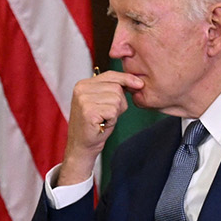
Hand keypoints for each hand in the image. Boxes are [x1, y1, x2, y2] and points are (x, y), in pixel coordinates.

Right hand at [60, 71, 146, 185]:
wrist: (82, 146)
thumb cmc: (95, 124)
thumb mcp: (104, 101)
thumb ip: (114, 89)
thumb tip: (138, 82)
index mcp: (83, 84)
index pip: (111, 75)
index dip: (127, 79)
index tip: (139, 84)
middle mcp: (81, 89)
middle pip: (116, 87)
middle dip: (119, 102)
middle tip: (107, 114)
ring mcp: (83, 100)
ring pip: (117, 99)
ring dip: (116, 112)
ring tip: (104, 119)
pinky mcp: (88, 112)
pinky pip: (113, 110)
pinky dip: (112, 119)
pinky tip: (102, 124)